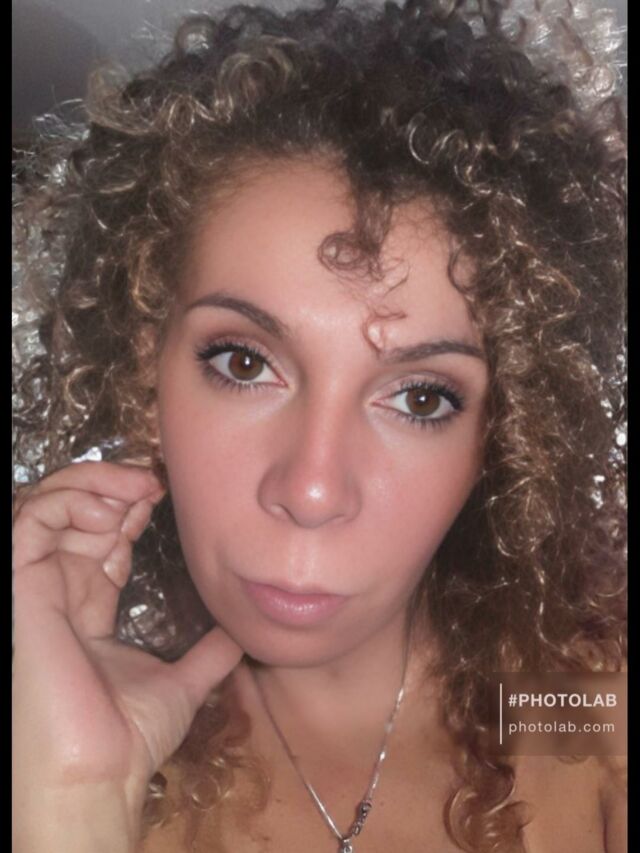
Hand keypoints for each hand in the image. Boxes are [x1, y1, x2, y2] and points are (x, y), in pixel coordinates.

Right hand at [12, 461, 242, 819]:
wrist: (99, 776)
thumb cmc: (127, 741)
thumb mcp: (180, 683)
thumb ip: (207, 656)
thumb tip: (241, 636)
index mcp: (85, 610)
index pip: (99, 539)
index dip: (127, 508)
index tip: (164, 496)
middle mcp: (57, 593)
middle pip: (72, 514)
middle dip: (112, 487)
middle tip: (153, 484)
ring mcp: (35, 589)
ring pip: (44, 506)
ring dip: (90, 486)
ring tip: (135, 489)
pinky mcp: (20, 588)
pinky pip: (29, 520)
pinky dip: (67, 500)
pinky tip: (110, 507)